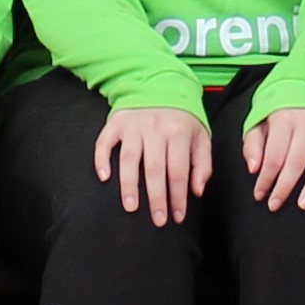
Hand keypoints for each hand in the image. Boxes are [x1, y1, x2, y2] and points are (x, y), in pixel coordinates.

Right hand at [93, 103, 209, 224]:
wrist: (159, 84)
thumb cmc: (181, 119)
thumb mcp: (200, 136)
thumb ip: (202, 164)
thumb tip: (196, 191)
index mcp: (179, 132)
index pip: (178, 171)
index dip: (178, 196)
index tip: (177, 217)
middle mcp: (155, 128)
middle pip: (155, 169)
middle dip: (156, 198)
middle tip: (157, 220)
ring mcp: (134, 125)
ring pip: (129, 158)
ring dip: (129, 185)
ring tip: (130, 207)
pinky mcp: (117, 122)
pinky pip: (105, 141)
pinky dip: (102, 159)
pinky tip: (104, 178)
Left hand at [243, 104, 304, 210]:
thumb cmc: (282, 111)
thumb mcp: (260, 121)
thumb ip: (253, 144)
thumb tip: (254, 169)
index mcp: (284, 119)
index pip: (274, 156)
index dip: (266, 178)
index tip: (260, 194)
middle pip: (297, 161)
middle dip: (285, 187)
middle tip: (275, 205)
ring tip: (303, 204)